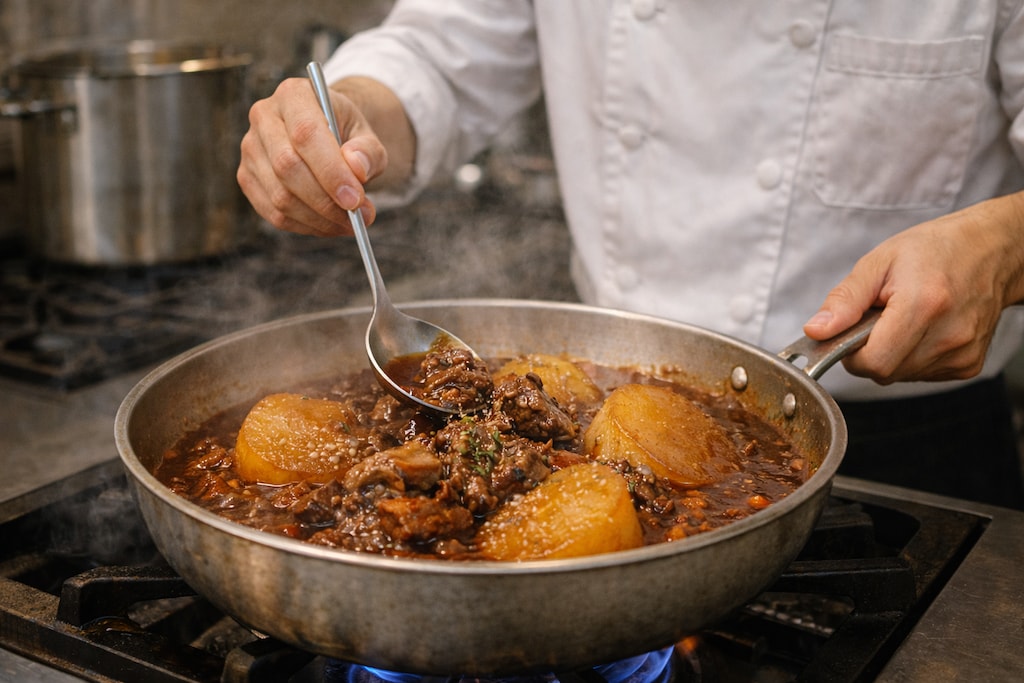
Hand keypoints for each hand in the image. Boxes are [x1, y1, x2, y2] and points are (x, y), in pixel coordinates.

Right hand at [237, 77, 389, 235]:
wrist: (327, 134)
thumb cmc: (347, 134)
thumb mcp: (367, 135)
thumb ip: (368, 151)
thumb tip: (356, 168)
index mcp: (294, 95)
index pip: (305, 134)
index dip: (331, 172)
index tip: (356, 200)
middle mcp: (263, 117)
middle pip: (287, 167)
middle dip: (327, 201)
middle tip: (360, 217)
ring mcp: (250, 149)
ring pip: (280, 197)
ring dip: (320, 218)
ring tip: (351, 223)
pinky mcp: (247, 178)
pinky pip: (274, 213)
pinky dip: (307, 226)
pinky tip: (330, 225)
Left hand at [802, 193, 1023, 383]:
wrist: (991, 250)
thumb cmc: (933, 250)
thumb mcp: (879, 262)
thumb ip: (844, 300)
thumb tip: (816, 331)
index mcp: (924, 305)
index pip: (871, 362)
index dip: (850, 352)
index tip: (853, 330)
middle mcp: (949, 336)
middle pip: (884, 372)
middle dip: (869, 351)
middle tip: (879, 319)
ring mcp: (962, 354)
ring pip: (901, 376)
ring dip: (891, 354)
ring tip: (905, 319)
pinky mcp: (969, 365)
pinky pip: (922, 375)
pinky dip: (912, 358)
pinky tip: (922, 330)